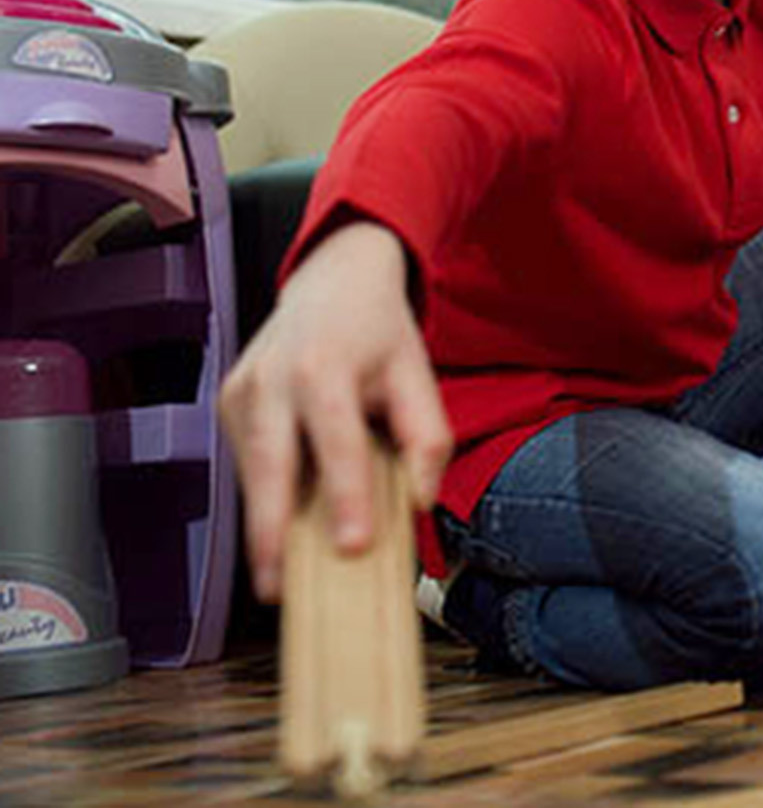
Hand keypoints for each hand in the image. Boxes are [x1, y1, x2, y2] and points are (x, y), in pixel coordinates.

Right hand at [218, 221, 451, 601]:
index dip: (346, 496)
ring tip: (276, 578)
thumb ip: (428, 438)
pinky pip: (245, 460)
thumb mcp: (419, 373)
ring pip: (249, 470)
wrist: (332, 280)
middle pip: (269, 465)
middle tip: (277, 589)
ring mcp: (242, 389)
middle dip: (272, 531)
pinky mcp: (228, 402)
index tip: (352, 546)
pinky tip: (279, 525)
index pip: (337, 442)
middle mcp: (274, 378)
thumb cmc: (377, 333)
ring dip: (261, 523)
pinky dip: (261, 495)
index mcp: (326, 368)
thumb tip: (419, 500)